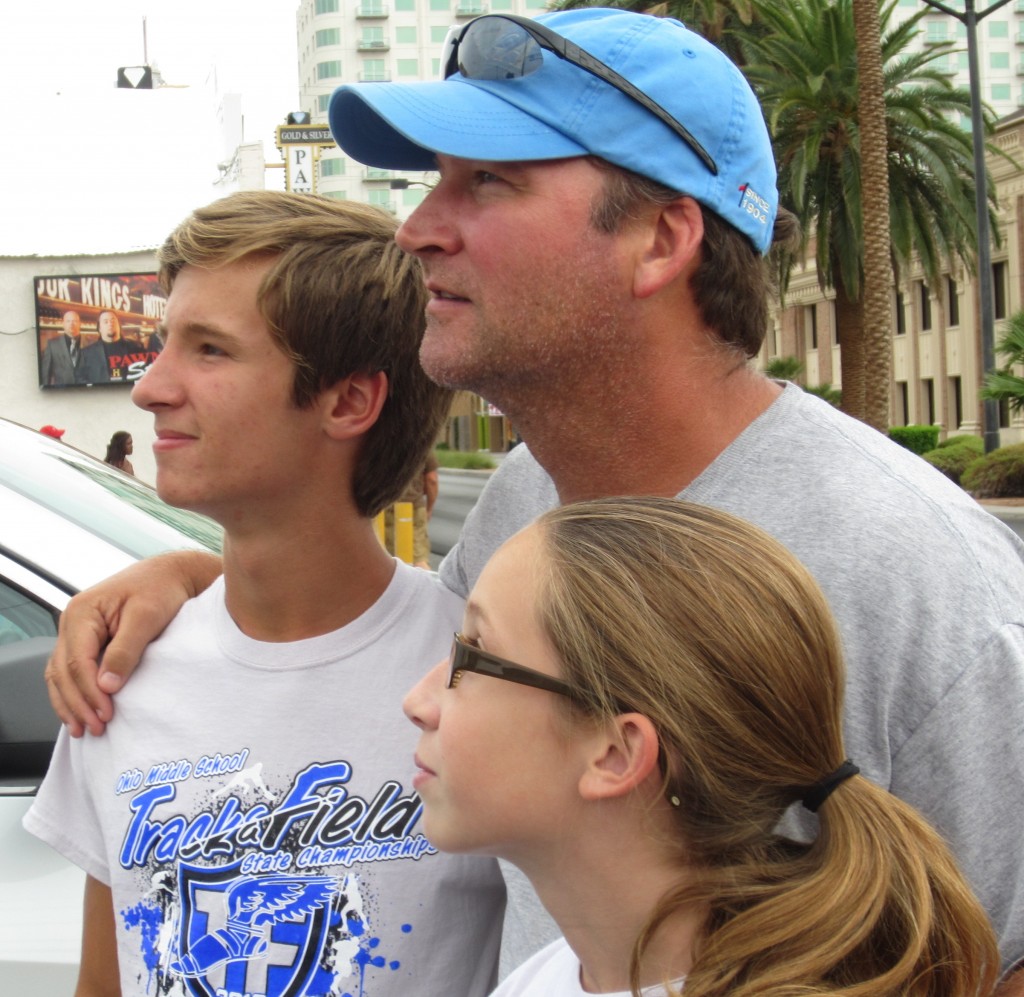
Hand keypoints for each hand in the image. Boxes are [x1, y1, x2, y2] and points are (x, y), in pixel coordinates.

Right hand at [45, 550, 221, 735]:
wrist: (172, 575)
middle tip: (96, 728)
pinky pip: (71, 671)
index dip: (89, 692)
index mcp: (82, 612)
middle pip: (63, 672)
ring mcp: (78, 631)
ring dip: (71, 704)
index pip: (76, 662)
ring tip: (85, 729)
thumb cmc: (161, 589)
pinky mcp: (89, 640)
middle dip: (78, 704)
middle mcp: (73, 621)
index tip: (105, 714)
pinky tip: (82, 712)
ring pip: (61, 675)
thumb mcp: (147, 617)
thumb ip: (126, 649)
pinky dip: (74, 693)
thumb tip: (106, 685)